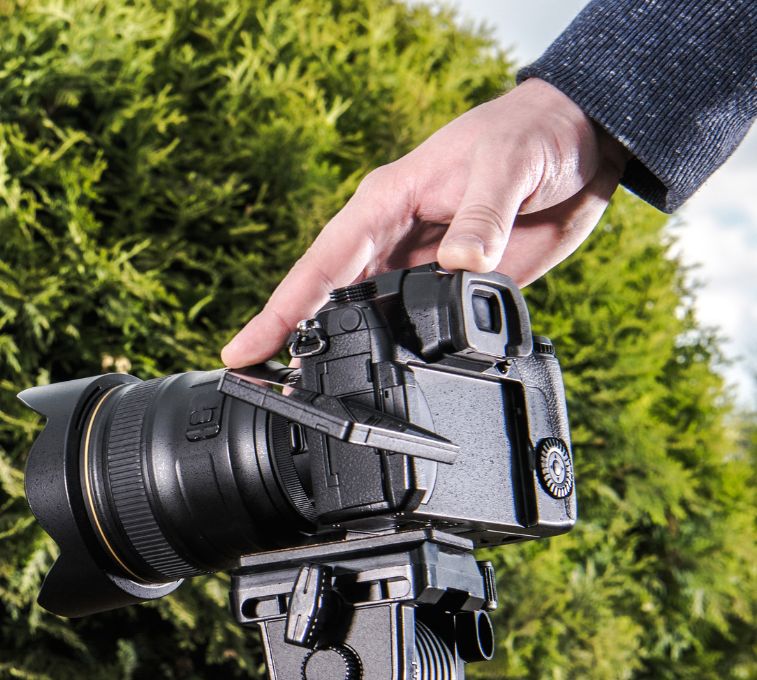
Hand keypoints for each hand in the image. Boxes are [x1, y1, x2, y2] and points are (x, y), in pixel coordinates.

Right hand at [221, 79, 627, 366]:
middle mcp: (392, 237)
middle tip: (259, 387)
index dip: (280, 311)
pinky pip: (418, 327)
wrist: (586, 141)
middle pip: (328, 299)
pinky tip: (383, 382)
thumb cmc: (534, 133)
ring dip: (340, 353)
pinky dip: (398, 356)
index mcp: (386, 202)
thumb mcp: (507, 165)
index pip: (321, 264)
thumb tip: (459, 262)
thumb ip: (482, 216)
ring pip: (368, 318)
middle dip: (292, 342)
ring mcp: (421, 264)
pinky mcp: (456, 286)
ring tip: (305, 396)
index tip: (242, 350)